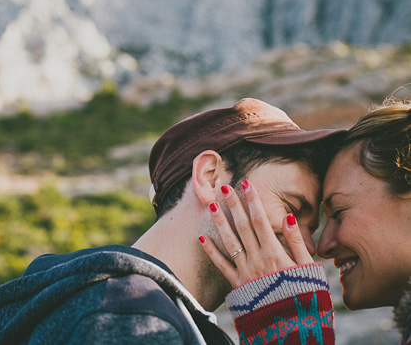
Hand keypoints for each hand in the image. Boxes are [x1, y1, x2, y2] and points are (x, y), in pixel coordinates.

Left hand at [198, 180, 313, 287]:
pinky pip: (221, 266)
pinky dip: (211, 252)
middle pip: (243, 226)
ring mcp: (245, 272)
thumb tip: (289, 217)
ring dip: (220, 222)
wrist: (293, 326)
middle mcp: (258, 259)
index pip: (261, 220)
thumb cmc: (306, 296)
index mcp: (276, 254)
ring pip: (230, 242)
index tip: (247, 184)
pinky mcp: (237, 286)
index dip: (253, 201)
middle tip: (224, 187)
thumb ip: (297, 243)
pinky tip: (201, 238)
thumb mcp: (309, 269)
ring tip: (211, 205)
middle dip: (233, 205)